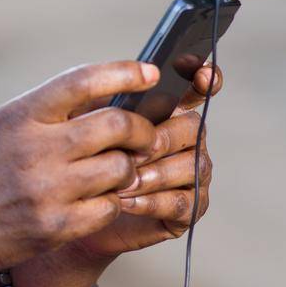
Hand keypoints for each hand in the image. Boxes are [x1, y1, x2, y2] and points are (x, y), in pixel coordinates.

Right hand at [0, 61, 160, 282]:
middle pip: (116, 125)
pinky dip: (113, 200)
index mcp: (20, 116)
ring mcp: (47, 190)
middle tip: (143, 134)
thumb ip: (48, 110)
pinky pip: (111, 206)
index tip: (150, 73)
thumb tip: (108, 93)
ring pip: (122, 168)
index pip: (83, 81)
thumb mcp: (1, 125)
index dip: (124, 73)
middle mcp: (35, 149)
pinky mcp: (57, 226)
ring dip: (128, 167)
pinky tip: (99, 198)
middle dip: (141, 128)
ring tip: (117, 169)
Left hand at [67, 62, 221, 261]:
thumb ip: (107, 103)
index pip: (198, 87)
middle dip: (161, 140)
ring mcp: (192, 174)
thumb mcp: (88, 125)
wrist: (79, 210)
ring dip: (155, 174)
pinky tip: (126, 200)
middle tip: (131, 153)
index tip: (201, 76)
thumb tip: (119, 90)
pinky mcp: (188, 208)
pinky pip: (182, 202)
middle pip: (194, 128)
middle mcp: (187, 140)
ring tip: (122, 182)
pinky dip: (153, 201)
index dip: (206, 78)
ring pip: (192, 166)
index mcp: (169, 111)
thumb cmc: (87, 160)